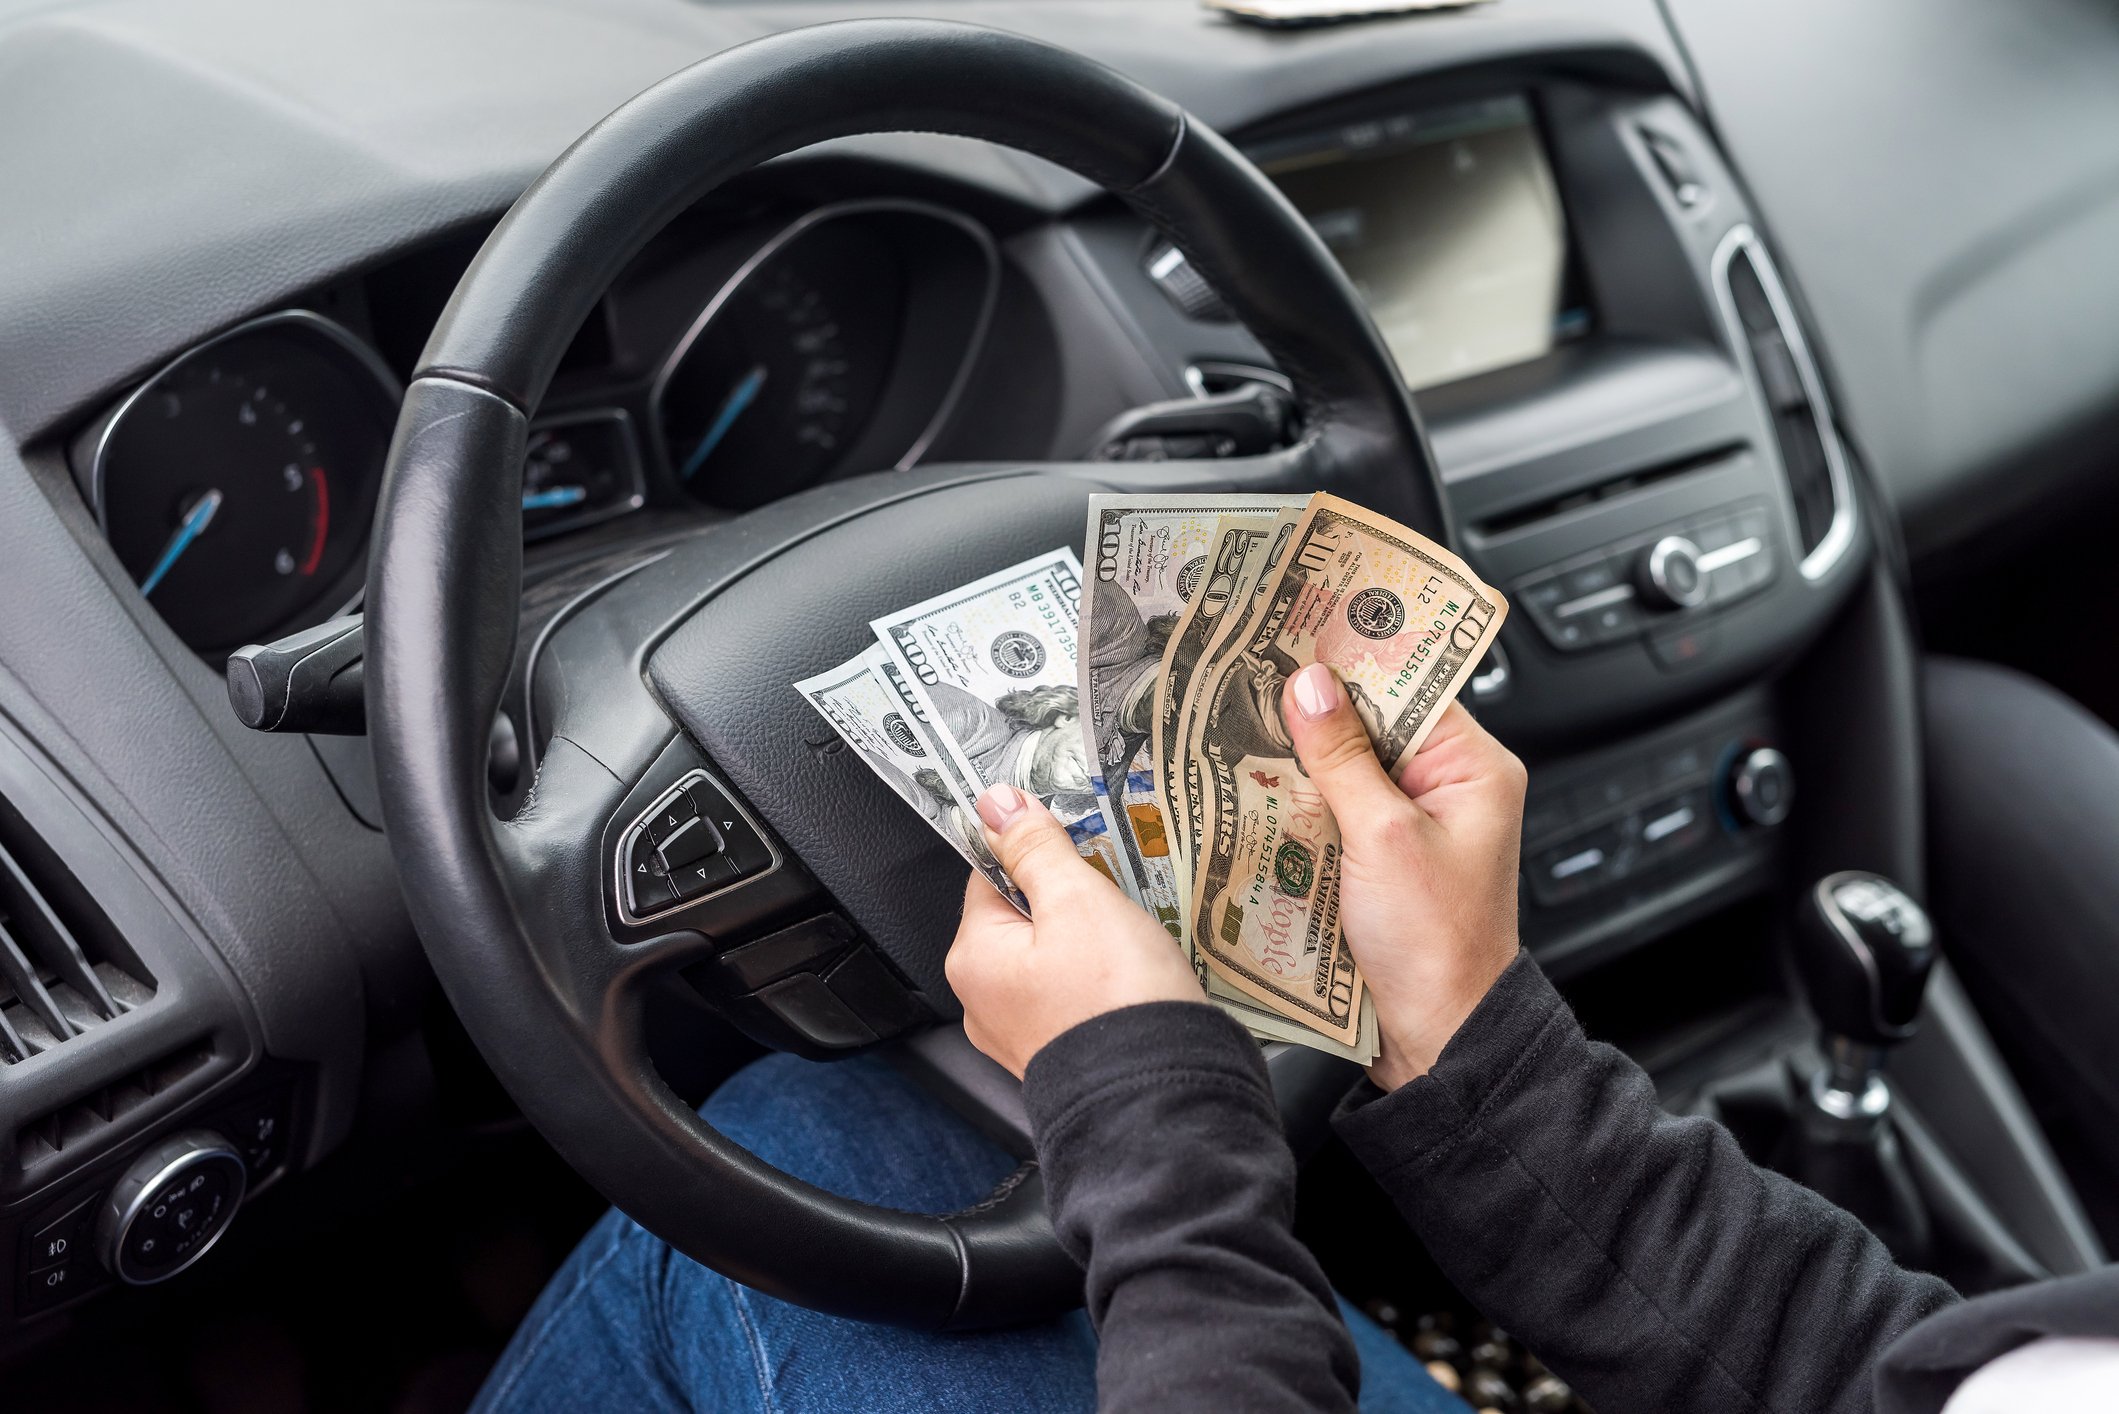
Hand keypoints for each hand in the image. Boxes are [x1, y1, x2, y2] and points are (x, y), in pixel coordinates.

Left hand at [945, 784, 1203, 1077]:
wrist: (1160, 1097)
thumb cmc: (1116, 999)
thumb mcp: (1078, 900)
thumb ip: (1036, 848)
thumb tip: (998, 804)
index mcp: (972, 956)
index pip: (989, 875)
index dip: (1034, 852)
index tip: (1075, 844)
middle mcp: (982, 1000)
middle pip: (1020, 918)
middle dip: (1068, 899)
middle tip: (1113, 892)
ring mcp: (1019, 1034)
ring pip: (1049, 958)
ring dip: (1087, 939)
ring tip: (1130, 935)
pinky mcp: (1058, 1055)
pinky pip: (1070, 996)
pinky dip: (1097, 980)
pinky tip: (1131, 975)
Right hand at [1284, 664, 1526, 1090]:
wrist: (1439, 1037)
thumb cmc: (1437, 948)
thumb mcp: (1382, 839)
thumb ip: (1342, 758)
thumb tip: (1309, 686)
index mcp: (1473, 767)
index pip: (1410, 681)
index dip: (1353, 653)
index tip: (1297, 624)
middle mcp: (1447, 786)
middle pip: (1372, 718)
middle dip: (1313, 703)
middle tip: (1249, 672)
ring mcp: (1411, 822)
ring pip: (1346, 763)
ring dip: (1299, 754)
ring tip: (1239, 725)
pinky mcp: (1378, 856)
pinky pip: (1334, 807)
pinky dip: (1298, 799)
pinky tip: (1254, 791)